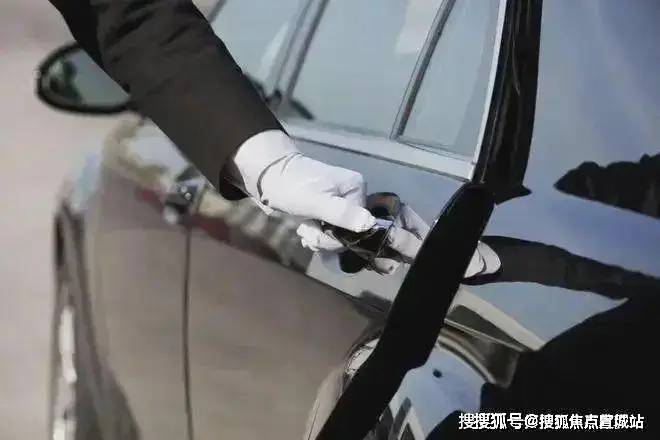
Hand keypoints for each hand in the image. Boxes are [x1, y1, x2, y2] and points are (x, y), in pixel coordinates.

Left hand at [232, 130, 375, 250]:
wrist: (265, 175)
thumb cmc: (289, 187)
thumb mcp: (315, 202)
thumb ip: (341, 213)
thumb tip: (370, 224)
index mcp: (356, 188)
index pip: (358, 226)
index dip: (337, 237)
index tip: (316, 237)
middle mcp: (352, 194)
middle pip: (348, 231)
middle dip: (326, 238)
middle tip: (306, 234)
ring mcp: (339, 201)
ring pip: (337, 233)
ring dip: (319, 238)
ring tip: (303, 232)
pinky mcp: (326, 208)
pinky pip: (328, 229)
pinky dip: (316, 234)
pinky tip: (305, 232)